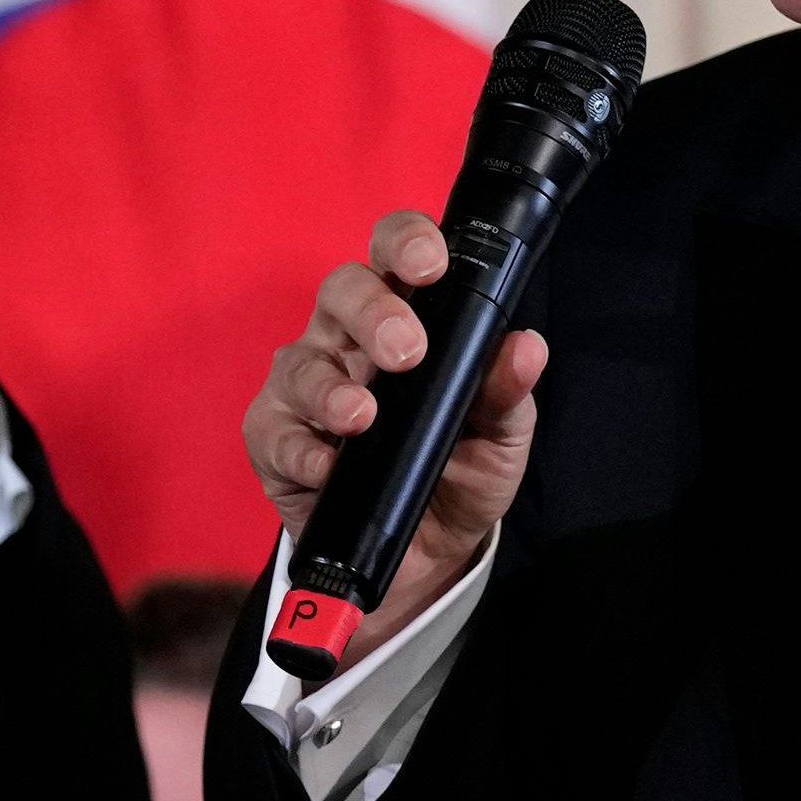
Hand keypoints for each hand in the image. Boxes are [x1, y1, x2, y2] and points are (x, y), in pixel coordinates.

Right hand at [245, 210, 547, 660]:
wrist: (427, 558)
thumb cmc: (459, 472)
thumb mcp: (500, 438)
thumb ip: (508, 392)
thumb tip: (526, 347)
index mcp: (406, 316)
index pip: (395, 253)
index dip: (406, 242)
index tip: (431, 266)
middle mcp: (347, 339)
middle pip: (341, 290)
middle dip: (372, 312)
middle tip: (406, 351)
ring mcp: (305, 386)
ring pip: (300, 360)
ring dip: (331, 388)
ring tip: (362, 417)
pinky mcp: (274, 440)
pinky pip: (274, 433)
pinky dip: (301, 450)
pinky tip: (327, 466)